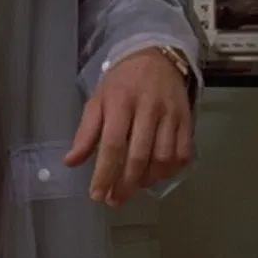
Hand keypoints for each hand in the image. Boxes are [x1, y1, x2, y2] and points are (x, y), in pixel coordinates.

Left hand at [64, 48, 192, 207]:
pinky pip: (182, 153)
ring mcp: (170, 114)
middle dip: (125, 184)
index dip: (105, 173)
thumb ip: (86, 132)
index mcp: (120, 102)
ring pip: (162, 158)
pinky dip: (170, 170)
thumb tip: (71, 162)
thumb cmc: (122, 81)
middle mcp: (147, 108)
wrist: (156, 57)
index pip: (112, 145)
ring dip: (147, 180)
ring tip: (133, 187)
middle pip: (138, 156)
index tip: (97, 194)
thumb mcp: (98, 100)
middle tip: (114, 201)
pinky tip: (156, 176)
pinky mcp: (187, 119)